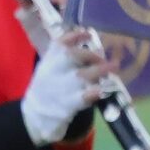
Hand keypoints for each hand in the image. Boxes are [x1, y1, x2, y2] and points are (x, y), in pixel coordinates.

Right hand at [21, 26, 112, 144]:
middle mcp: (53, 72)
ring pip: (80, 75)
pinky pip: (82, 97)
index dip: (74, 37)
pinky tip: (100, 90)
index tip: (87, 33)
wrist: (35, 116)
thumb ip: (65, 57)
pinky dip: (92, 93)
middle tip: (103, 59)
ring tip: (114, 66)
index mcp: (49, 62)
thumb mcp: (49, 69)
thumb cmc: (48, 88)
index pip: (59, 44)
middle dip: (91, 55)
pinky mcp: (67, 105)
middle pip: (72, 56)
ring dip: (99, 70)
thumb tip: (93, 46)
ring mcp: (61, 88)